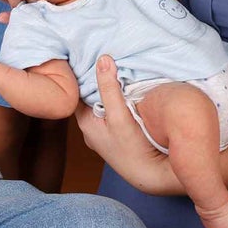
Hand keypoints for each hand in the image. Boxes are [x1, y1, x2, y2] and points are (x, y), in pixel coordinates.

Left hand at [75, 55, 177, 195]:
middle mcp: (91, 126)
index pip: (77, 90)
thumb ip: (109, 88)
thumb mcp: (119, 116)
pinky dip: (118, 97)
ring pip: (103, 101)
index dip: (83, 72)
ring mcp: (104, 131)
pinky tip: (128, 87)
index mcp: (85, 122)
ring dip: (110, 87)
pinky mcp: (116, 132)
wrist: (150, 174)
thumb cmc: (132, 148)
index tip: (91, 53)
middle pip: (91, 94)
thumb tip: (102, 58)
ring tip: (118, 66)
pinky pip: (113, 108)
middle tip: (108, 55)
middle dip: (98, 77)